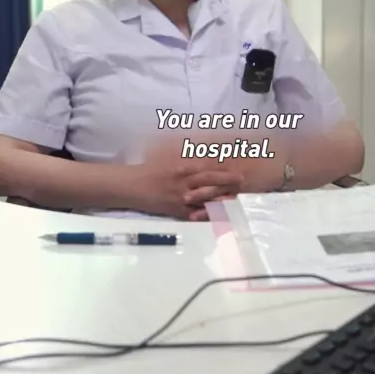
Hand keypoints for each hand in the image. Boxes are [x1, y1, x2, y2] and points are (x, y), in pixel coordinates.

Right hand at [127, 134, 243, 218]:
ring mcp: (180, 197)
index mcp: (182, 168)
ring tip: (235, 198)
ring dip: (221, 198)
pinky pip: (194, 213)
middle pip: (209, 181)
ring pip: (205, 198)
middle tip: (242, 180)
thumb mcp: (169, 162)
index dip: (222, 169)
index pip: (206, 168)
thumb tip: (204, 159)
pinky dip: (206, 214)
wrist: (132, 186)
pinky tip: (218, 214)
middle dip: (226, 181)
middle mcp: (183, 182)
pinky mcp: (176, 210)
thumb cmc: (150, 171)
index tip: (236, 168)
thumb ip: (187, 163)